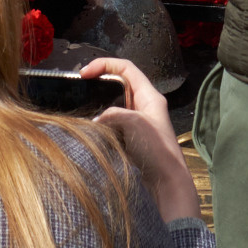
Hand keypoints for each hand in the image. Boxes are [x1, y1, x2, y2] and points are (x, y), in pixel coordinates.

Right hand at [84, 55, 199, 221]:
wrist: (167, 182)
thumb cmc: (156, 149)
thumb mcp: (133, 123)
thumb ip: (112, 113)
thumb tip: (96, 121)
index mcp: (149, 96)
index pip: (126, 68)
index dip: (105, 65)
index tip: (85, 72)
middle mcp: (144, 106)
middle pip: (118, 85)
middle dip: (99, 84)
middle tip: (80, 89)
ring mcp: (137, 124)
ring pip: (113, 106)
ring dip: (97, 107)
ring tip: (81, 109)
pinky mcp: (131, 140)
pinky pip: (112, 125)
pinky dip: (100, 126)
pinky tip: (89, 131)